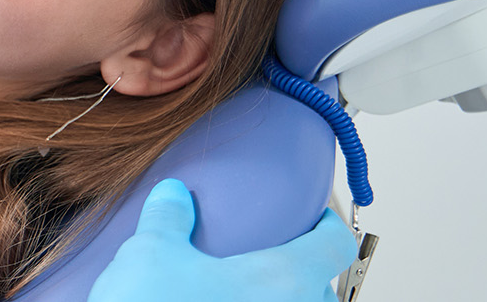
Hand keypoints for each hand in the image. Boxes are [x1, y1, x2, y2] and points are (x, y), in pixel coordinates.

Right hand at [88, 179, 356, 301]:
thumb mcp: (150, 252)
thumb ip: (168, 217)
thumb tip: (172, 194)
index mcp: (283, 279)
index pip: (337, 245)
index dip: (329, 227)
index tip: (315, 219)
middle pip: (324, 292)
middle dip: (305, 275)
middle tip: (273, 261)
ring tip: (250, 294)